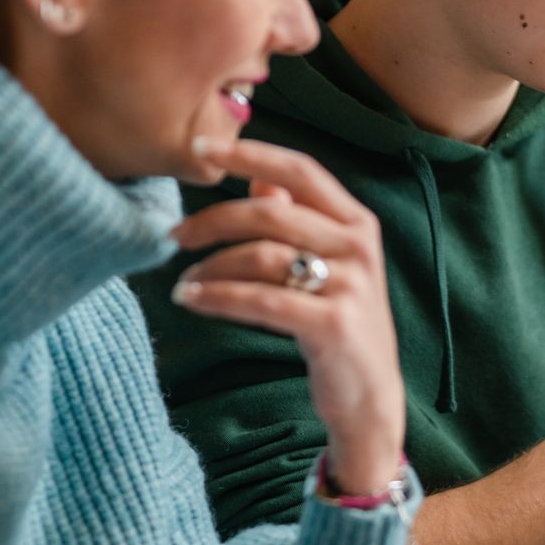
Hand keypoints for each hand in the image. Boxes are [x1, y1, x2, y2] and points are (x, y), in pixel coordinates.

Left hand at [170, 138, 403, 495]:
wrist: (370, 398)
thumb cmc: (339, 326)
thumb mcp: (329, 267)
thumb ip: (299, 220)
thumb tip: (260, 181)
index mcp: (358, 222)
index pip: (301, 170)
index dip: (249, 154)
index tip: (201, 147)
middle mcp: (359, 246)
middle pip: (272, 212)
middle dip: (213, 219)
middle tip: (174, 234)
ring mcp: (350, 285)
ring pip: (261, 255)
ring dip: (210, 265)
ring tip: (182, 280)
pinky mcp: (333, 324)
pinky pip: (260, 300)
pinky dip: (216, 296)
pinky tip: (190, 298)